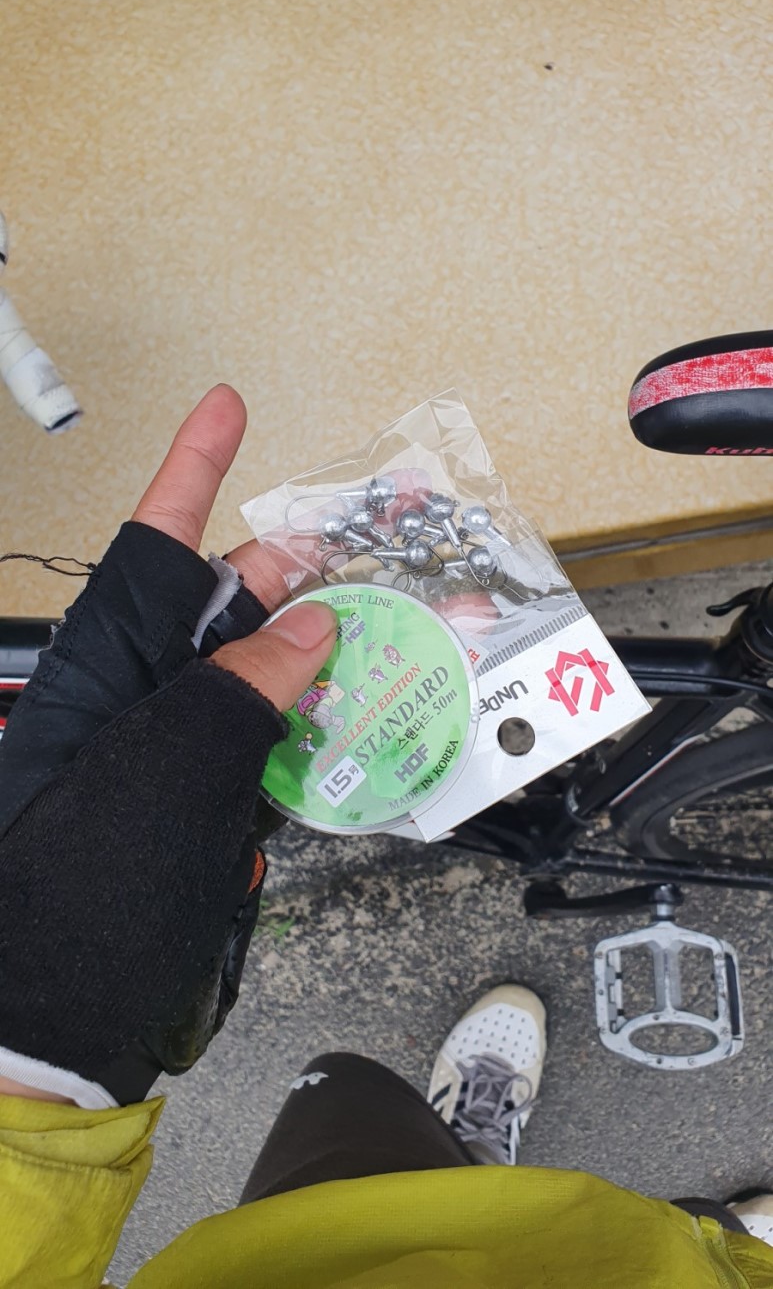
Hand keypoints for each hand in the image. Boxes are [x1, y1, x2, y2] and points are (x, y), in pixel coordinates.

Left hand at [0, 385, 336, 1107]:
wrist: (51, 1027)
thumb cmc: (76, 895)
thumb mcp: (164, 775)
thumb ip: (239, 691)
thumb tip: (306, 627)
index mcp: (103, 672)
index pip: (152, 550)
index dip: (190, 470)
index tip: (225, 405)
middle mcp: (136, 700)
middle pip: (225, 608)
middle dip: (299, 574)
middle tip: (374, 550)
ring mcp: (170, 754)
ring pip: (260, 679)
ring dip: (326, 660)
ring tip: (399, 641)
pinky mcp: (199, 805)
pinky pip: (267, 748)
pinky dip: (316, 736)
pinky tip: (361, 730)